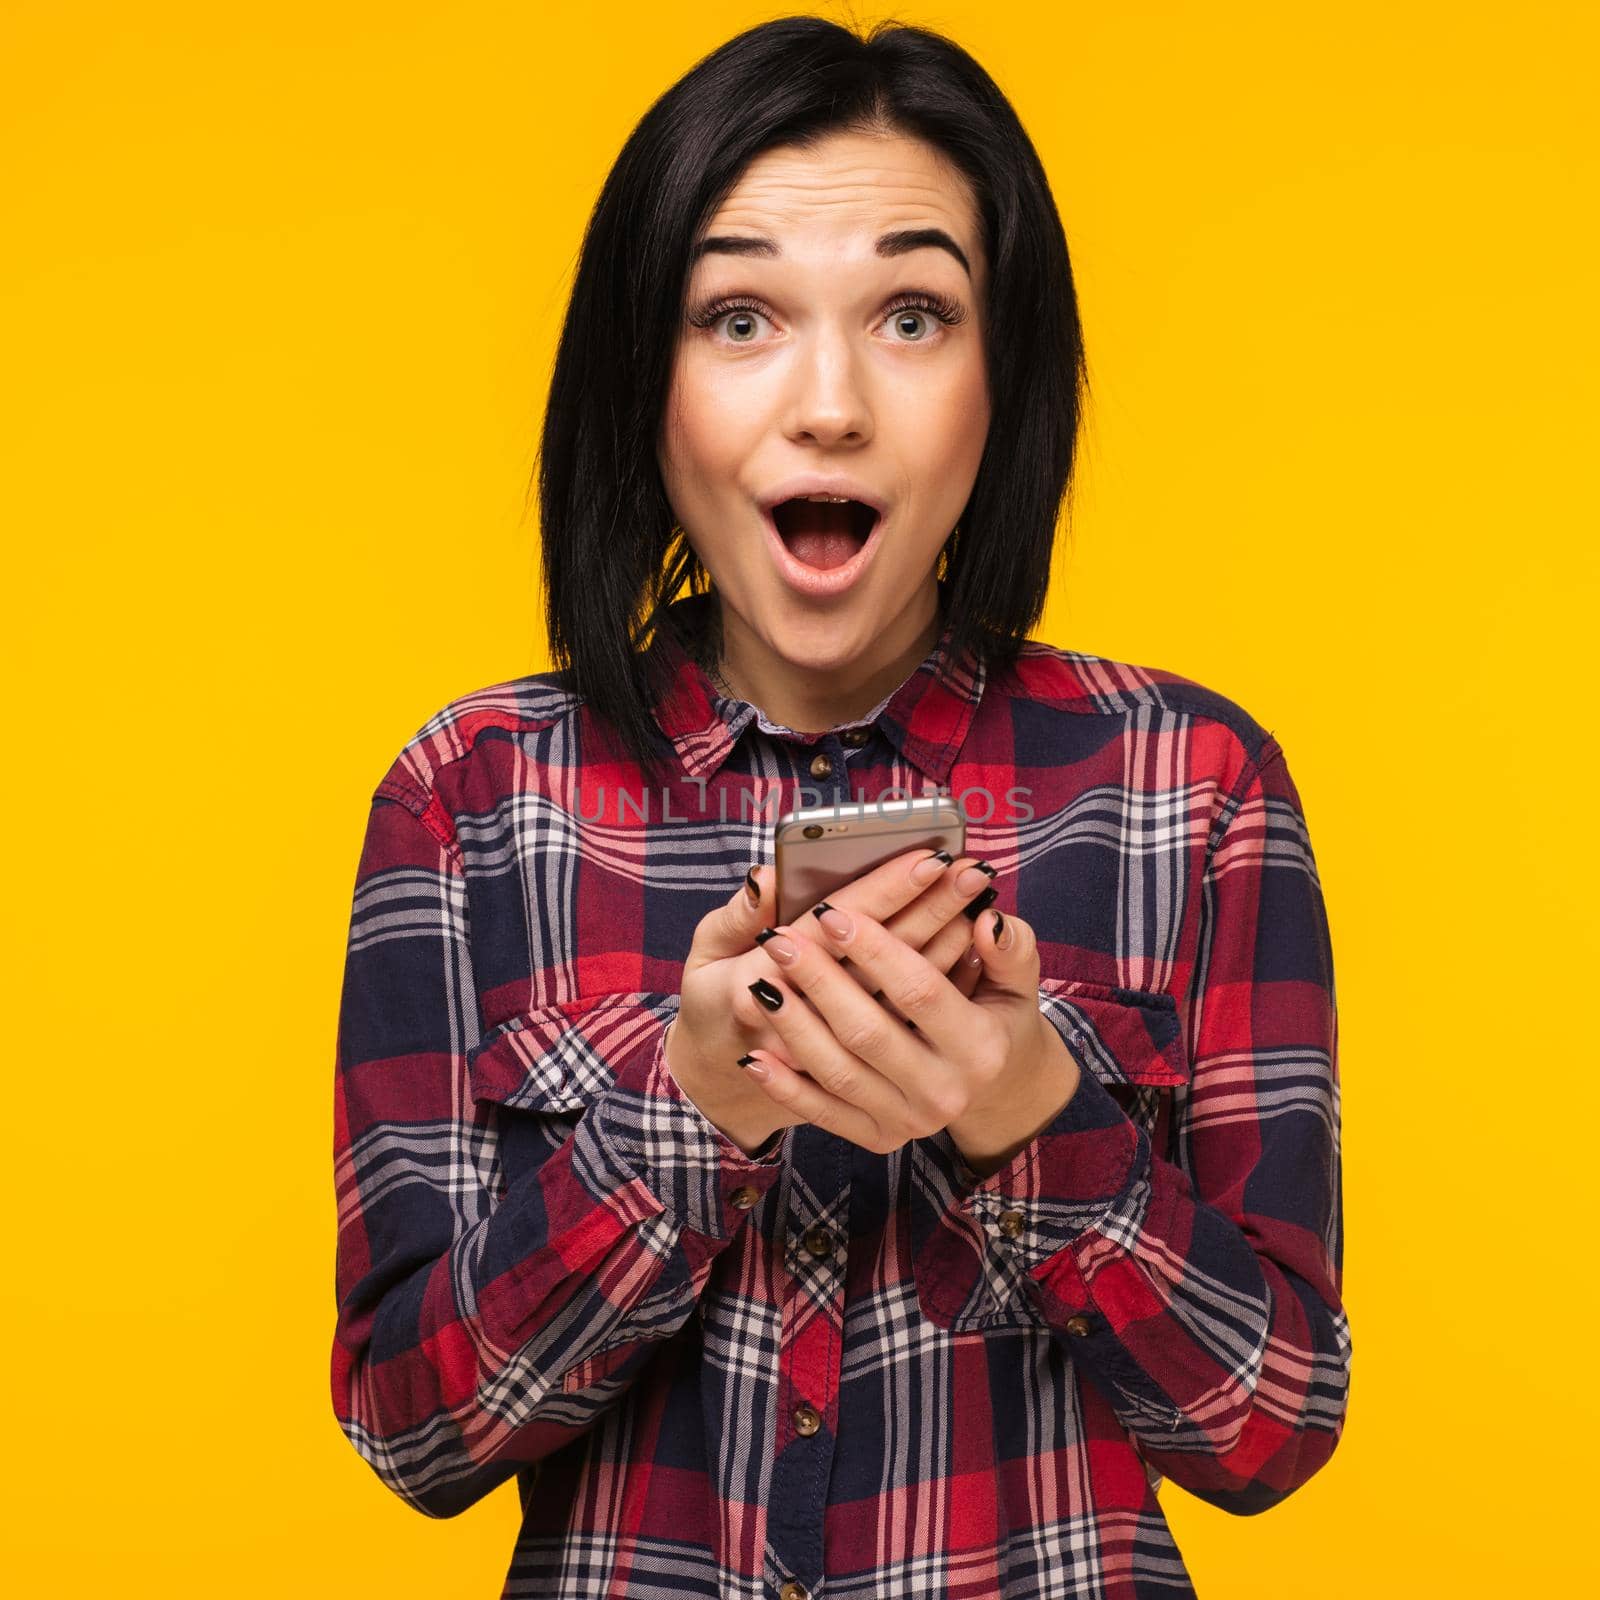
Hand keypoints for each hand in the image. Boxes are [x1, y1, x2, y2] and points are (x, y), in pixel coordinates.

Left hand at [733, 900, 1082, 1175]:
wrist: (997, 1090)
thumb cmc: (997, 1017)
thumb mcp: (1017, 982)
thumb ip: (1011, 948)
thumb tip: (986, 921)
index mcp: (980, 1047)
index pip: (919, 992)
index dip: (874, 951)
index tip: (831, 912)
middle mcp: (945, 1093)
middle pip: (867, 1032)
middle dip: (819, 980)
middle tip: (780, 939)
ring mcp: (909, 1122)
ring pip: (837, 1073)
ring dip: (793, 1026)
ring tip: (761, 980)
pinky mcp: (879, 1139)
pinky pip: (822, 1114)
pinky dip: (784, 1086)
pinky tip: (753, 1053)